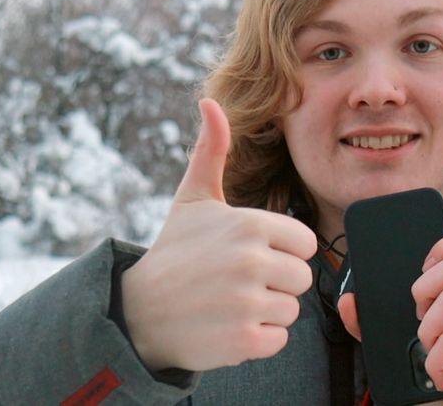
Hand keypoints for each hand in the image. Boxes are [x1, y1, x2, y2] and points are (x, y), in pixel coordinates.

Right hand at [121, 98, 317, 371]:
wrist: (137, 311)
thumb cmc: (174, 251)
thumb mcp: (193, 198)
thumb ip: (211, 151)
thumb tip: (210, 101)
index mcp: (251, 224)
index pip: (305, 244)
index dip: (282, 251)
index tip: (251, 254)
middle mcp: (251, 262)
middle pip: (301, 278)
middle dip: (276, 283)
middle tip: (237, 281)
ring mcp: (246, 303)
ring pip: (291, 311)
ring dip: (266, 312)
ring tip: (230, 302)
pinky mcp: (242, 341)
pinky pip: (277, 340)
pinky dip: (257, 339)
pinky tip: (227, 325)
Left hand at [338, 234, 442, 405]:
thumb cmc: (435, 388)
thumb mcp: (397, 351)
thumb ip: (372, 326)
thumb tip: (349, 300)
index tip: (424, 270)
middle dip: (423, 289)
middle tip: (423, 322)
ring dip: (427, 331)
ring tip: (432, 354)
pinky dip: (436, 360)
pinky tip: (442, 376)